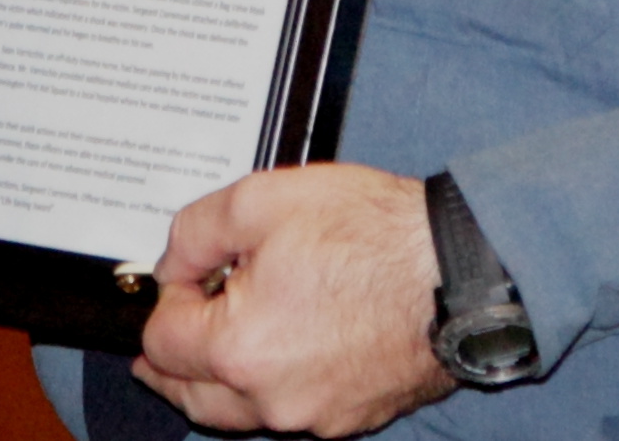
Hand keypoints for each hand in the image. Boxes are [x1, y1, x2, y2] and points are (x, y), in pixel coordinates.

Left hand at [134, 165, 454, 436]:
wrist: (456, 271)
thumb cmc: (373, 234)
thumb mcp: (261, 200)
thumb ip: (195, 233)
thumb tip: (173, 266)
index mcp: (240, 348)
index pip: (162, 342)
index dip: (165, 301)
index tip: (187, 276)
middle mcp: (273, 397)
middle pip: (191, 395)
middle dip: (173, 360)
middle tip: (164, 337)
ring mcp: (314, 416)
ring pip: (239, 411)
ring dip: (218, 382)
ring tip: (212, 346)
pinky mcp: (349, 418)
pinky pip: (289, 410)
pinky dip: (271, 386)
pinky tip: (281, 347)